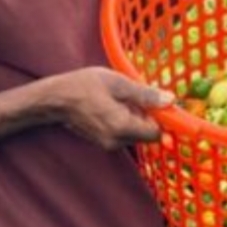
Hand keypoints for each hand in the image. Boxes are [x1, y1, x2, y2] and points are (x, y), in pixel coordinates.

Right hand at [50, 68, 173, 149]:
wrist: (56, 99)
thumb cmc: (85, 85)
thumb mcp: (118, 83)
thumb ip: (145, 94)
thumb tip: (170, 100)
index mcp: (122, 126)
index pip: (156, 132)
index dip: (163, 118)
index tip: (163, 103)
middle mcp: (117, 140)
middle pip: (147, 134)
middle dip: (149, 116)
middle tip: (137, 96)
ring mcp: (109, 144)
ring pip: (136, 134)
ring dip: (137, 118)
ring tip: (122, 99)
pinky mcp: (104, 143)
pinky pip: (125, 134)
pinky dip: (126, 122)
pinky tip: (114, 106)